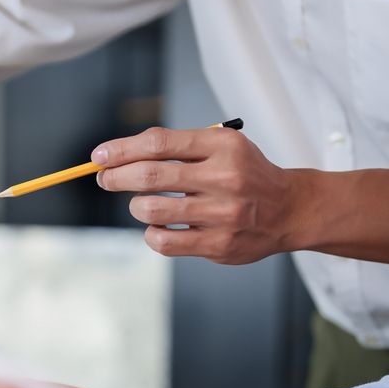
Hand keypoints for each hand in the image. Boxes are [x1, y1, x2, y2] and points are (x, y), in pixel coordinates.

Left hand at [91, 126, 296, 263]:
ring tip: (142, 203)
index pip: (159, 143)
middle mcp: (224, 178)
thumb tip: (121, 154)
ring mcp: (222, 214)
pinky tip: (157, 227)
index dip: (121, 149)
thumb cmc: (245, 174)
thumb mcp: (221, 147)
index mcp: (223, 146)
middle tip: (104, 178)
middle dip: (116, 177)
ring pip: (152, 210)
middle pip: (150, 175)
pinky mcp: (219, 244)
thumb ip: (178, 147)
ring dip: (136, 206)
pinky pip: (165, 241)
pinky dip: (151, 233)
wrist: (289, 209)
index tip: (99, 156)